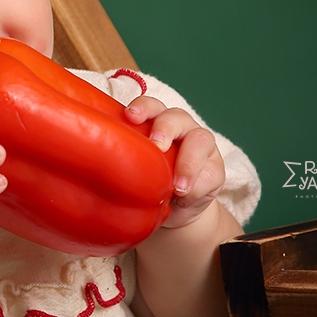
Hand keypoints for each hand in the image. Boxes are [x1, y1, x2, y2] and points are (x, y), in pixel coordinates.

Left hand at [125, 96, 225, 227]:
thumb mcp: (135, 170)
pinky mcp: (216, 169)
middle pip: (176, 117)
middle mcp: (181, 128)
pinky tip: (185, 197)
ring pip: (201, 140)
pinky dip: (197, 187)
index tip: (130, 116)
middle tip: (156, 146)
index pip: (151, 107)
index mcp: (157, 122)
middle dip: (165, 128)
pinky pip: (210, 173)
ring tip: (177, 186)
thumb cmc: (149, 182)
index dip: (142, 107)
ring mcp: (201, 146)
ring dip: (188, 162)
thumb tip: (101, 164)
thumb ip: (126, 160)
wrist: (175, 210)